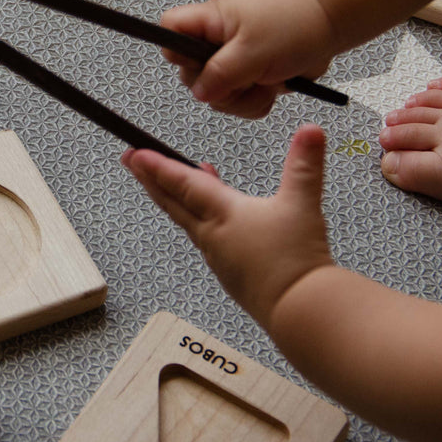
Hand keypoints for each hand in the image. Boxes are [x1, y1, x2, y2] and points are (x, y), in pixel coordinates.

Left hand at [121, 124, 334, 331]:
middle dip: (149, 179)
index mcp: (225, 214)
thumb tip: (312, 129)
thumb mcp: (303, 204)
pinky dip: (197, 220)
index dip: (158, 165)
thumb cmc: (296, 263)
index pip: (184, 183)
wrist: (298, 312)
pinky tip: (209, 219)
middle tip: (129, 161)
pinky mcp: (229, 273)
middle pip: (173, 202)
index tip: (134, 152)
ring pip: (187, 221)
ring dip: (173, 198)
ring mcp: (218, 256)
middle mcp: (213, 235)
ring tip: (169, 180)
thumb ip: (305, 164)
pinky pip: (204, 239)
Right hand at [160, 0, 336, 118]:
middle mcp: (217, 40)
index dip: (175, 50)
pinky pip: (238, 101)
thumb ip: (220, 73)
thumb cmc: (296, 24)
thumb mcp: (253, 50)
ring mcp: (233, 59)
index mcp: (212, 20)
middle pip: (191, 74)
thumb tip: (199, 91)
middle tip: (244, 78)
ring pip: (216, 94)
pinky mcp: (249, 76)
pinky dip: (254, 102)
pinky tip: (270, 89)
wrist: (329, 26)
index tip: (199, 64)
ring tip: (265, 82)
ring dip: (241, 98)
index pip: (169, 28)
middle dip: (219, 87)